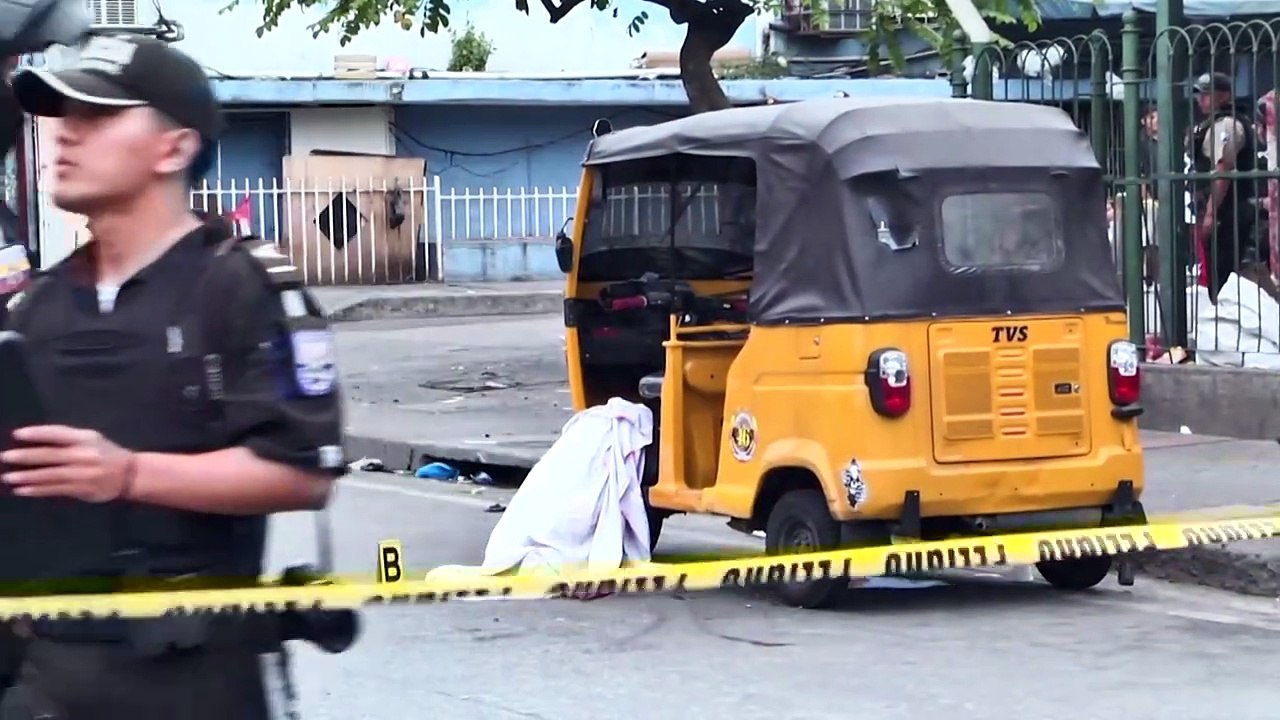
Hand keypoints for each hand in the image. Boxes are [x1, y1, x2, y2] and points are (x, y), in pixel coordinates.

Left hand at [1, 425, 135, 502]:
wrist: (129, 474)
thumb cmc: (105, 453)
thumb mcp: (91, 439)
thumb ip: (67, 438)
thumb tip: (34, 439)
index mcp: (85, 439)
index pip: (58, 434)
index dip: (38, 433)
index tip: (17, 434)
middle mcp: (85, 455)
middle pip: (52, 455)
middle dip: (27, 457)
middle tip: (6, 457)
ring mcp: (84, 474)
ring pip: (52, 475)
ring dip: (28, 477)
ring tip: (9, 477)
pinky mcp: (83, 489)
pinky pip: (56, 490)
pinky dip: (38, 490)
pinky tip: (22, 490)